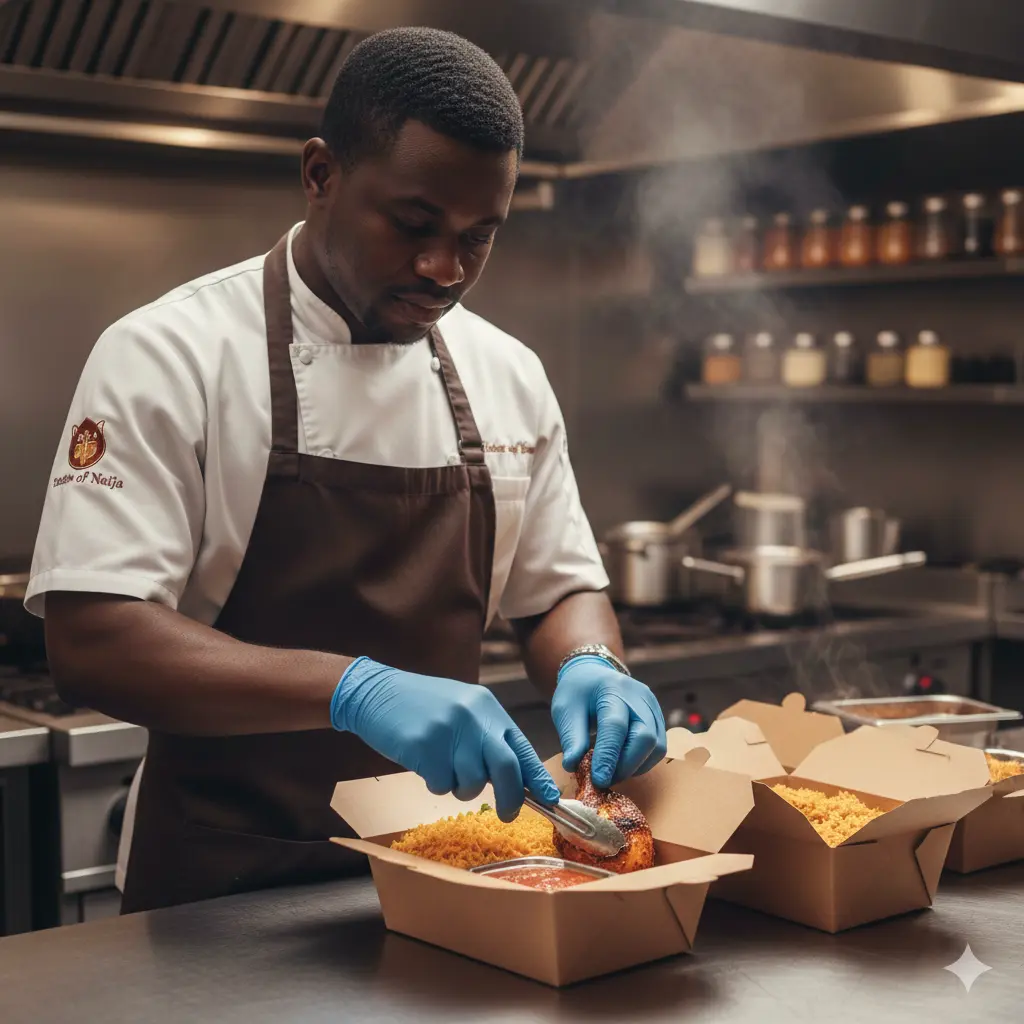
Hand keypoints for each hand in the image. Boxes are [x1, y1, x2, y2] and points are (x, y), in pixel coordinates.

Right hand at [331, 658, 559, 820]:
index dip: (537, 777)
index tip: (551, 800)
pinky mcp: (424, 746)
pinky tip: (423, 761)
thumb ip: (487, 737)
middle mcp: (472, 717)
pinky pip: (441, 785)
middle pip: (505, 768)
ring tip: (443, 766)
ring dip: (460, 787)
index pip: (520, 747)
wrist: (377, 692)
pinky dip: (435, 783)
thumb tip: (516, 777)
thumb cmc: (423, 706)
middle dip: (511, 797)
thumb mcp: (463, 709)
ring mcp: (449, 731)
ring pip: (471, 782)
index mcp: (487, 707)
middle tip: (508, 814)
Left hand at [551, 655, 666, 787]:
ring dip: (634, 767)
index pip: (615, 726)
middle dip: (625, 766)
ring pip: (656, 747)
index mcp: (612, 689)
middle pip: (645, 737)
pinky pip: (658, 748)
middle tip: (603, 780)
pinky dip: (641, 762)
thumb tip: (573, 766)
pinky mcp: (658, 718)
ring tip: (611, 772)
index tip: (598, 780)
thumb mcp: (565, 710)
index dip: (608, 756)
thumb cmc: (578, 692)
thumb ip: (571, 738)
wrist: (593, 675)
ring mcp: (652, 707)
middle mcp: (639, 696)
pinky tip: (622, 764)